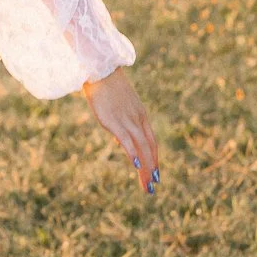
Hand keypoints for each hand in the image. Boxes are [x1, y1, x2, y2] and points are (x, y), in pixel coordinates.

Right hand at [83, 68, 159, 195]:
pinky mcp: (114, 121)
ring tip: (148, 184)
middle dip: (152, 168)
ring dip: (146, 167)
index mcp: (140, 116)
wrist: (101, 69)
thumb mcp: (119, 107)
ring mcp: (127, 120)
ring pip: (142, 147)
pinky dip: (133, 153)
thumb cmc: (107, 87)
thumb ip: (123, 124)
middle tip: (153, 186)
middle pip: (150, 147)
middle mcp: (138, 120)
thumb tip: (119, 141)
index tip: (155, 174)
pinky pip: (127, 140)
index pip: (152, 141)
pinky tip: (137, 166)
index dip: (154, 159)